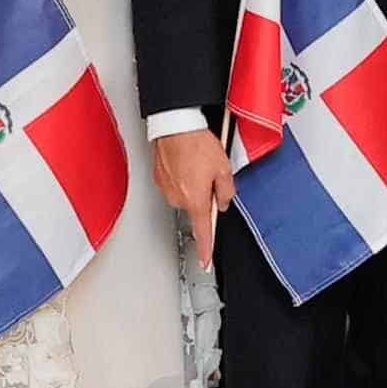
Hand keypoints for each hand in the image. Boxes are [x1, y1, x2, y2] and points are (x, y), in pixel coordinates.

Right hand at [155, 128, 235, 267]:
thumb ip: (227, 191)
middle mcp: (178, 198)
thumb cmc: (197, 144)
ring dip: (193, 184)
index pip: (203, 232)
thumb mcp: (223, 168)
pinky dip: (181, 175)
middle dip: (204, 196)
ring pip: (185, 195)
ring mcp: (166, 188)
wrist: (175, 125)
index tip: (205, 261)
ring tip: (197, 163)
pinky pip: (175, 183)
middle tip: (210, 176)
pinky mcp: (159, 177)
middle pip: (196, 208)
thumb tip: (224, 202)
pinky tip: (187, 161)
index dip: (205, 250)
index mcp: (195, 200)